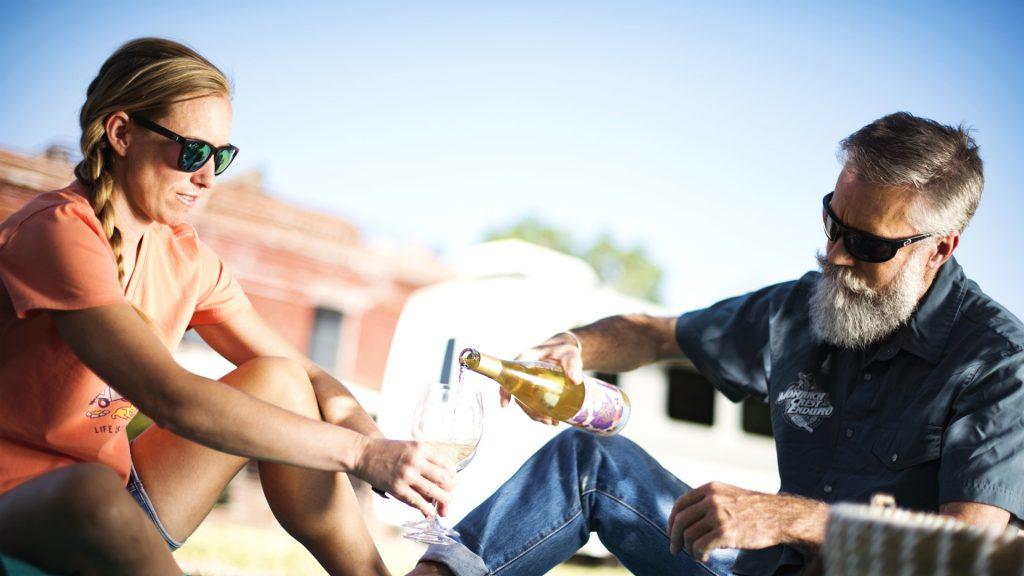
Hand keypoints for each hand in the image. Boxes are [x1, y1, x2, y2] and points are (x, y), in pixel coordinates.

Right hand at [352, 437, 456, 517]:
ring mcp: (406, 475)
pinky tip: (429, 513)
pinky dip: (426, 509)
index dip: (452, 476)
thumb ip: (424, 460)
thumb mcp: (409, 447)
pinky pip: (417, 502)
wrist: (362, 453)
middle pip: (443, 479)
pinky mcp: (397, 488)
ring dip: (442, 502)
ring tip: (444, 508)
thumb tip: (439, 480)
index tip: (451, 482)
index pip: (447, 464)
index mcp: (421, 448)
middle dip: (450, 491)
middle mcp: (416, 460)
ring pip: (433, 491)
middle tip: (449, 496)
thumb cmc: (386, 450)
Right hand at [503, 332, 584, 425]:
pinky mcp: (537, 388)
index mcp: (527, 359)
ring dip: (536, 414)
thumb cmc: (566, 349)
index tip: (505, 405)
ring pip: (526, 400)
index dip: (505, 390)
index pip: (510, 374)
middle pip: (519, 393)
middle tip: (546, 420)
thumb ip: (573, 364)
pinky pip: (533, 401)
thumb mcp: (570, 355)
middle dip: (529, 410)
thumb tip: (575, 380)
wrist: (568, 350)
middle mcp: (525, 371)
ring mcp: (530, 381)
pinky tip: (553, 419)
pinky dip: (541, 412)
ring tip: (552, 422)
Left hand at [667, 482, 825, 561]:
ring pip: (688, 535)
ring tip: (696, 554)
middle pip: (680, 520)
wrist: (780, 516)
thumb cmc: (754, 510)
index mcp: (711, 489)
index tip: (671, 532)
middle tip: (675, 549)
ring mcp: (718, 515)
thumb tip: (686, 519)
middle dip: (674, 537)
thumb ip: (708, 501)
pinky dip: (698, 555)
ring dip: (688, 549)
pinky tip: (704, 557)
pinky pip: (700, 547)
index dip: (671, 520)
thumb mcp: (729, 495)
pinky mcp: (725, 532)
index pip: (680, 504)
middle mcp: (712, 499)